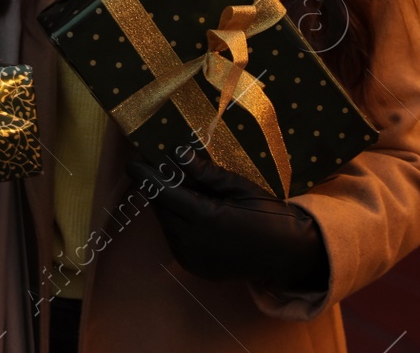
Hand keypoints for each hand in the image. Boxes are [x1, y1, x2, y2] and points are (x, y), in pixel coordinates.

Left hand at [131, 155, 329, 292]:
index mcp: (206, 220)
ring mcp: (192, 259)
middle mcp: (194, 243)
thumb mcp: (240, 187)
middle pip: (162, 210)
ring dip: (165, 204)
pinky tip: (184, 206)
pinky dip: (174, 221)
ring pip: (166, 225)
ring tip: (171, 183)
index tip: (133, 161)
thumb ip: (207, 173)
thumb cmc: (268, 214)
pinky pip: (175, 239)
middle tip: (153, 165)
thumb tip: (177, 152)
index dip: (147, 177)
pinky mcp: (194, 267)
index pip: (166, 194)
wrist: (286, 254)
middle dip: (155, 188)